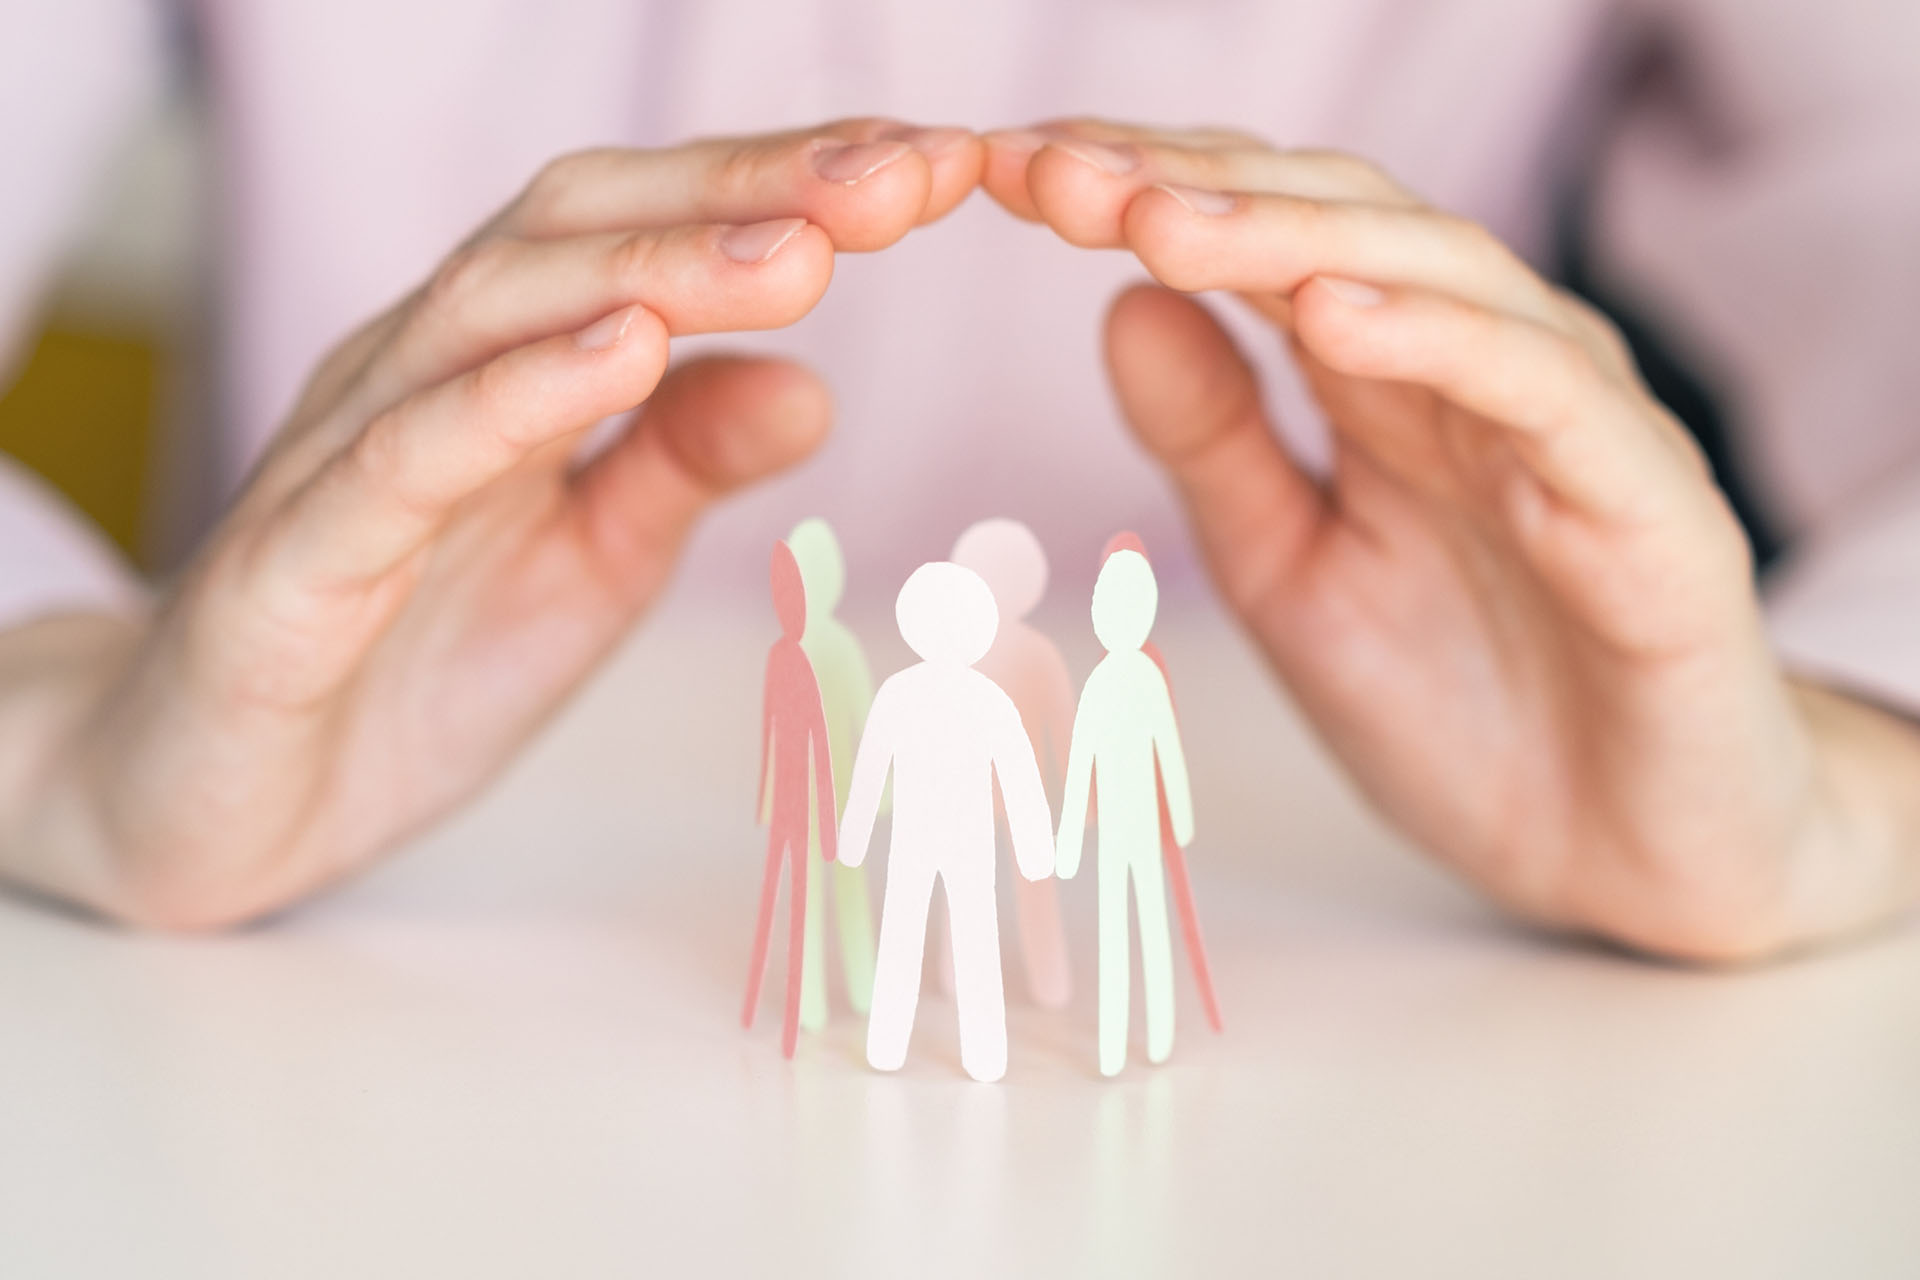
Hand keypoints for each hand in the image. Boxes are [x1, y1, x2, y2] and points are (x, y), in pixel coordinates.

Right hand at [6, 120, 981, 927]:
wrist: (208, 800)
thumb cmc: (402, 665)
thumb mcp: (588, 567)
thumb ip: (678, 465)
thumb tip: (816, 383)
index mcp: (500, 368)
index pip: (646, 233)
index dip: (786, 191)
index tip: (937, 174)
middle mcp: (419, 374)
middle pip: (577, 230)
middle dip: (747, 195)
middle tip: (904, 180)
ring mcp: (345, 458)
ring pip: (493, 315)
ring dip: (655, 270)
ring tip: (795, 249)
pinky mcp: (292, 565)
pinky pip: (399, 460)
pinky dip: (513, 397)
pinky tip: (617, 353)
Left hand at [984, 120, 1919, 960]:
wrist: (1627, 858)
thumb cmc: (1468, 713)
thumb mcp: (1290, 575)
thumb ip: (1218, 444)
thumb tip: (1121, 300)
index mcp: (1390, 384)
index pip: (1266, 245)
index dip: (1146, 199)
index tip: (1013, 184)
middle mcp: (1481, 373)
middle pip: (1340, 228)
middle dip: (1195, 192)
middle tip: (1061, 176)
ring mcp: (1572, 425)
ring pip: (1442, 277)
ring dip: (1294, 239)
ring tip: (1165, 222)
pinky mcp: (1654, 503)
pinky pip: (1547, 393)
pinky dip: (1443, 340)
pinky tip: (1333, 315)